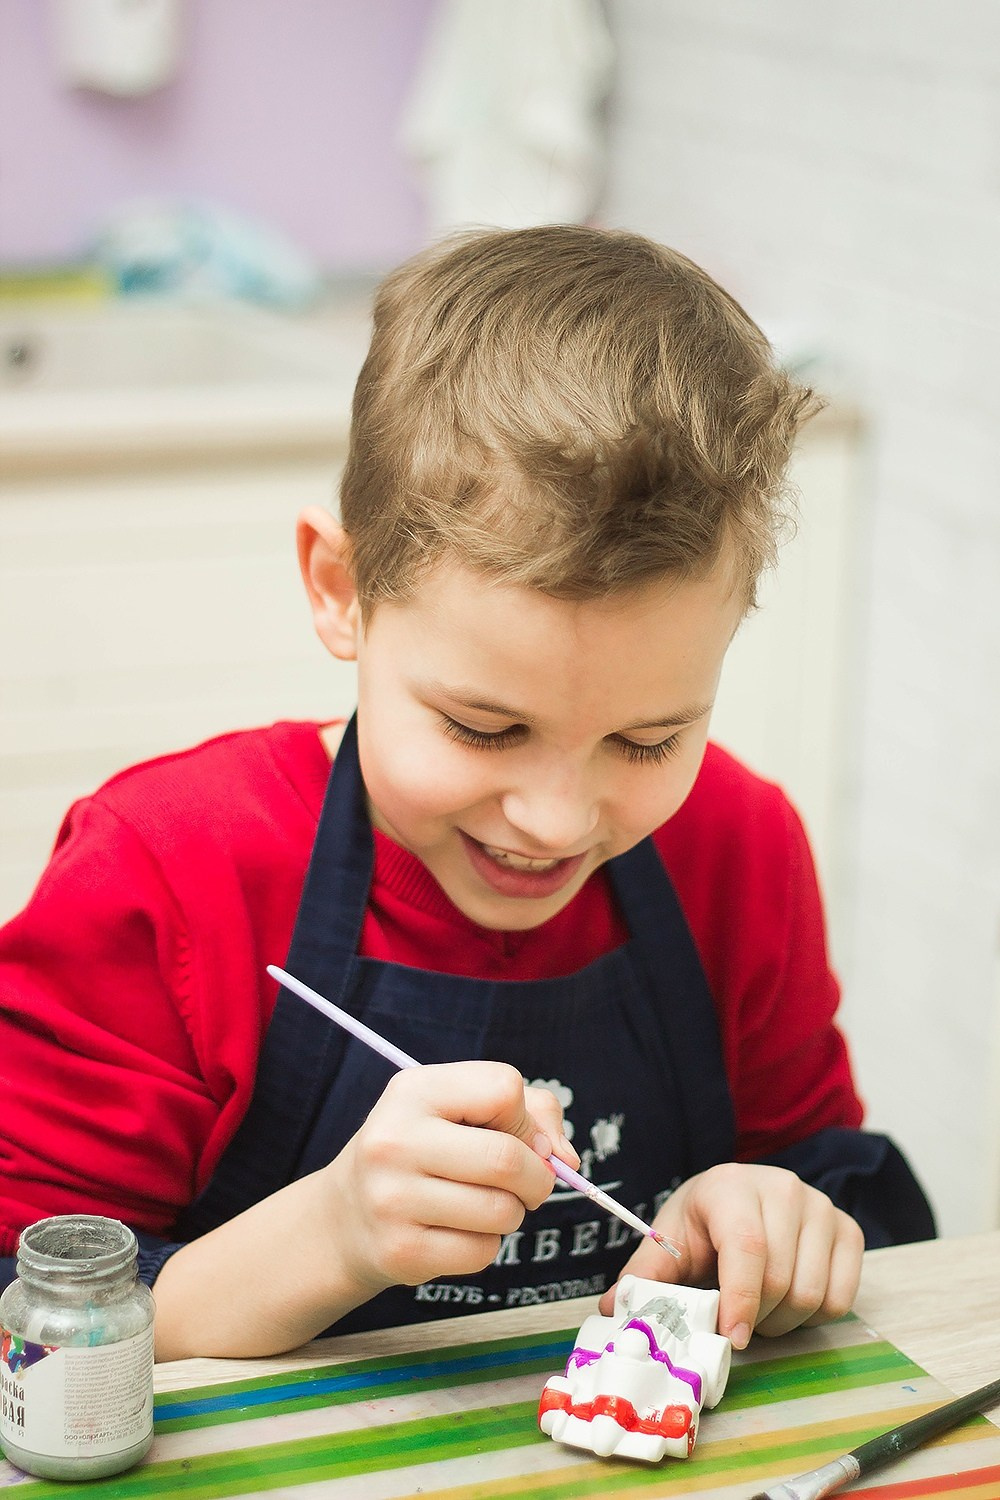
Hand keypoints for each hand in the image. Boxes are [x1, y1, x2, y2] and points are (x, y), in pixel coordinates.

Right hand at [328, 1061, 578, 1297]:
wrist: (346, 1216)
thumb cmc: (422, 1152)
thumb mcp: (459, 1109)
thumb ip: (531, 1112)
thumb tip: (564, 1158)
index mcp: (413, 1090)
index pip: (504, 1089)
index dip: (523, 1117)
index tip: (511, 1134)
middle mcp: (395, 1140)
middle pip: (508, 1159)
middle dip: (536, 1177)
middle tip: (526, 1184)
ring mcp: (392, 1199)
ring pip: (502, 1211)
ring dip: (510, 1213)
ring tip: (481, 1204)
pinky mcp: (401, 1251)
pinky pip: (482, 1251)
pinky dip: (486, 1245)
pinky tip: (457, 1231)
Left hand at [597, 1162, 863, 1349]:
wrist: (738, 1198)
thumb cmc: (701, 1223)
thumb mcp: (667, 1242)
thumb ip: (643, 1275)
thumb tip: (611, 1308)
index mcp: (730, 1186)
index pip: (747, 1247)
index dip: (741, 1300)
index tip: (731, 1337)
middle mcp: (782, 1188)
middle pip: (781, 1280)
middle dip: (755, 1317)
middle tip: (734, 1321)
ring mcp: (821, 1206)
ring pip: (812, 1294)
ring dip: (783, 1320)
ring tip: (759, 1308)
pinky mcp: (849, 1229)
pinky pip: (841, 1298)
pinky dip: (815, 1315)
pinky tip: (789, 1299)